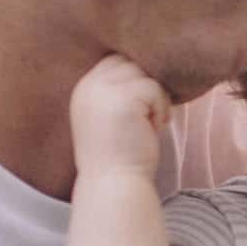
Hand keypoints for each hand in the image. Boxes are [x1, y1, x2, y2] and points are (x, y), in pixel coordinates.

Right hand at [68, 55, 171, 179]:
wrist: (114, 184)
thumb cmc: (121, 158)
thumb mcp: (115, 119)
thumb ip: (122, 94)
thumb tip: (152, 71)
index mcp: (84, 88)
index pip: (114, 61)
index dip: (136, 78)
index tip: (145, 106)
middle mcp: (89, 85)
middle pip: (129, 62)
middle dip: (148, 85)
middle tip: (152, 114)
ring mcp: (104, 90)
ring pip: (144, 73)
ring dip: (157, 98)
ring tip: (153, 123)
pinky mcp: (123, 99)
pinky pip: (154, 88)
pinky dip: (161, 109)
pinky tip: (155, 128)